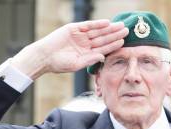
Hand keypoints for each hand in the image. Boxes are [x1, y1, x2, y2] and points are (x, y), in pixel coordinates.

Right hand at [12, 19, 127, 79]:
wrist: (44, 56)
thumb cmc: (57, 63)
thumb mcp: (76, 64)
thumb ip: (90, 60)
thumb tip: (103, 56)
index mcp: (86, 53)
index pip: (102, 48)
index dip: (113, 45)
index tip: (123, 42)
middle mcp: (84, 43)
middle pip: (102, 38)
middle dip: (114, 34)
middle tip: (126, 30)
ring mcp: (80, 35)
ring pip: (97, 31)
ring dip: (108, 28)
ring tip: (120, 25)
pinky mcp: (74, 28)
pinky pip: (88, 25)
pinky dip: (97, 24)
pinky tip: (107, 23)